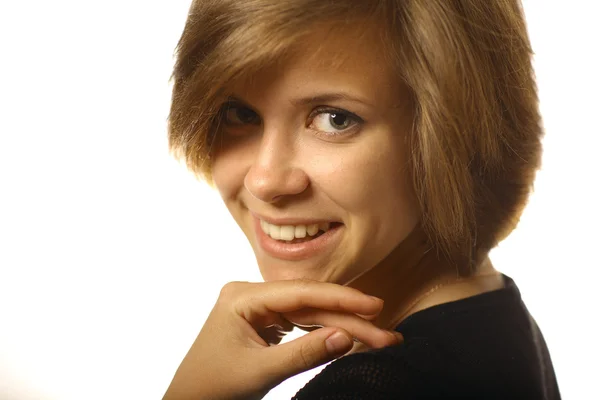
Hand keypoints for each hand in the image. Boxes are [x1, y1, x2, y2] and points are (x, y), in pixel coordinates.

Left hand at [162, 278, 402, 399]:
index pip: (301, 293)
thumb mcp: (260, 372)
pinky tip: (349, 337)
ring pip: (310, 314)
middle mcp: (251, 296)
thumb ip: (304, 354)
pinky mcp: (265, 323)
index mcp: (242, 297)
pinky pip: (301, 324)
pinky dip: (325, 333)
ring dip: (343, 326)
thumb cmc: (213, 388)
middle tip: (388, 336)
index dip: (342, 299)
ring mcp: (258, 308)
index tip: (376, 306)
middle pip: (310, 304)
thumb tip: (347, 337)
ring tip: (378, 339)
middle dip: (349, 320)